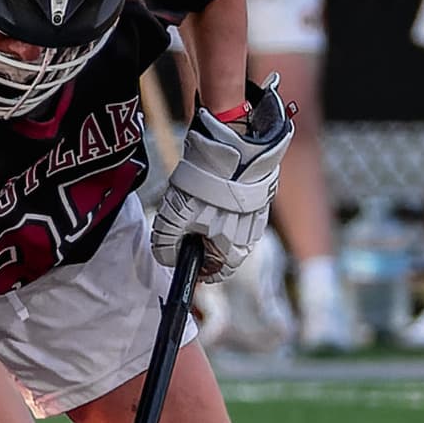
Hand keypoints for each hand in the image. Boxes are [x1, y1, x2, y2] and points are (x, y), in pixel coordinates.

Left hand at [151, 78, 289, 279]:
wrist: (233, 150)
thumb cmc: (205, 188)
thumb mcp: (173, 220)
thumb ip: (166, 245)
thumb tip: (166, 258)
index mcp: (234, 250)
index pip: (217, 273)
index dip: (197, 269)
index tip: (182, 257)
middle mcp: (250, 237)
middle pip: (222, 249)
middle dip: (201, 241)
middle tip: (183, 224)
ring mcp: (257, 214)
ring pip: (229, 227)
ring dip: (210, 220)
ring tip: (194, 201)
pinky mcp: (257, 193)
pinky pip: (237, 206)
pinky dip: (221, 202)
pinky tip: (208, 188)